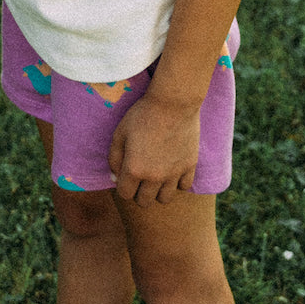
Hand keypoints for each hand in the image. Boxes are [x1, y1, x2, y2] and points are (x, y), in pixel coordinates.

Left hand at [108, 92, 199, 206]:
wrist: (173, 102)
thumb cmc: (143, 114)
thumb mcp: (120, 132)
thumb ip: (114, 158)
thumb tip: (115, 177)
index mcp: (134, 169)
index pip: (124, 194)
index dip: (123, 186)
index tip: (126, 176)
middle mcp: (154, 177)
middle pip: (144, 201)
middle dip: (138, 192)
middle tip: (140, 176)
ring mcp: (174, 173)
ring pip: (164, 198)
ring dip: (158, 191)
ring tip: (157, 176)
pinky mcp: (190, 165)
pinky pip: (184, 187)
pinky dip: (178, 182)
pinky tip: (173, 169)